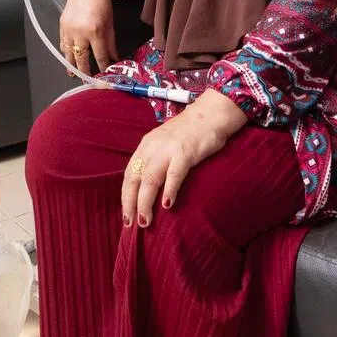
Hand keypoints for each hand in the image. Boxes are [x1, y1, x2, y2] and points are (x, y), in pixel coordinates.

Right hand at [59, 0, 117, 76]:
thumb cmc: (102, 3)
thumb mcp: (110, 23)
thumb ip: (111, 43)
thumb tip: (114, 59)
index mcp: (95, 31)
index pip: (100, 56)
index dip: (103, 68)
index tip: (104, 76)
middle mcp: (80, 32)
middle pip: (81, 59)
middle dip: (84, 72)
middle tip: (87, 81)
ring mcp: (68, 29)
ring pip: (68, 53)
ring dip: (71, 65)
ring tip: (73, 74)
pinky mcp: (61, 25)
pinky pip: (62, 44)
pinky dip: (65, 52)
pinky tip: (68, 58)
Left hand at [121, 90, 246, 227]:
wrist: (211, 113)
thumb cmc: (190, 132)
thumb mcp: (165, 143)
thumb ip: (156, 160)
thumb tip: (149, 188)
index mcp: (146, 145)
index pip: (129, 174)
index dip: (125, 196)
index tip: (125, 215)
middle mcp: (153, 146)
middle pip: (134, 178)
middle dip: (130, 203)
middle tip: (130, 224)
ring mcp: (168, 149)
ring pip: (150, 179)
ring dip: (145, 202)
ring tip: (146, 221)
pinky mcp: (186, 151)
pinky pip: (174, 173)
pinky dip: (169, 190)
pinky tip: (167, 205)